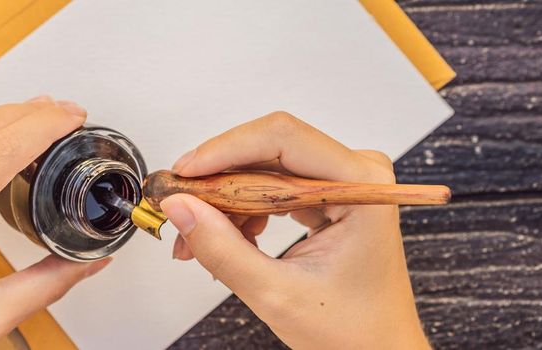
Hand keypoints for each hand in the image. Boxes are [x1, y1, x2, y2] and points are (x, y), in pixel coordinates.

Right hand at [161, 111, 427, 348]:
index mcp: (362, 187)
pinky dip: (239, 209)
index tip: (185, 174)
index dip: (225, 150)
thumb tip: (181, 207)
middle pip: (268, 149)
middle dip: (217, 179)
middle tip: (179, 204)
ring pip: (262, 167)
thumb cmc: (354, 331)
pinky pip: (270, 186)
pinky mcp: (326, 196)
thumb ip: (222, 248)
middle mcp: (356, 174)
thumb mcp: (276, 293)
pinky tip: (223, 236)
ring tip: (196, 236)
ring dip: (223, 198)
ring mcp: (341, 183)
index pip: (282, 139)